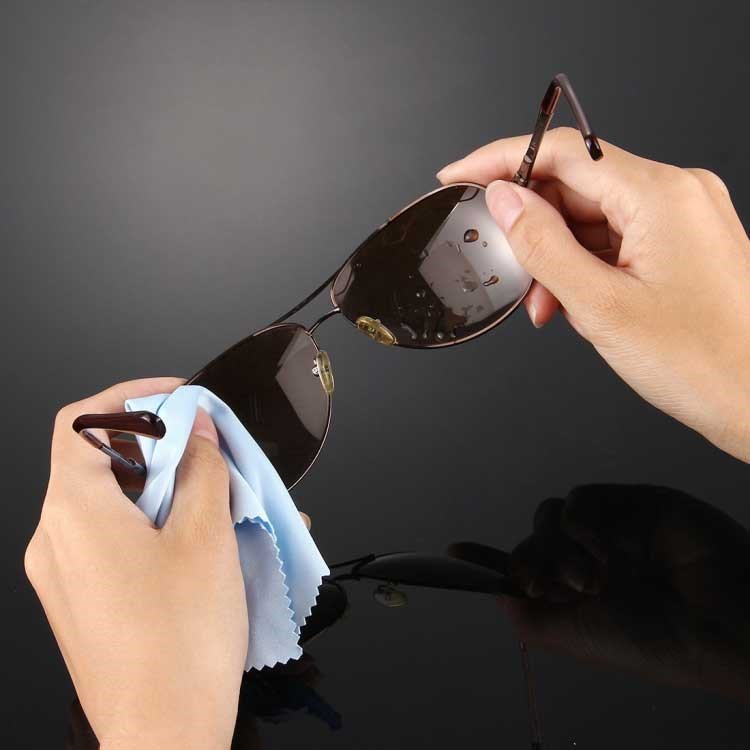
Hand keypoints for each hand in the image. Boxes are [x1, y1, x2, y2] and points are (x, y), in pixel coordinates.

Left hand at [26, 378, 246, 749]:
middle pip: (96, 461)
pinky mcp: (78, 600)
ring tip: (211, 502)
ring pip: (106, 502)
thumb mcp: (205, 536)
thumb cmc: (181, 641)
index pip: (82, 423)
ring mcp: (61, 574)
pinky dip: (146, 522)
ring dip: (157, 487)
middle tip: (206, 454)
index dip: (129, 398)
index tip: (174, 398)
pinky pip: (106, 539)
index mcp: (75, 512)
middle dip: (155, 447)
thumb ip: (200, 469)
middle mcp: (54, 539)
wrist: (163, 734)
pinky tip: (195, 542)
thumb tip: (199, 427)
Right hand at [438, 130, 749, 460]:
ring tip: (547, 304)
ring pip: (593, 217)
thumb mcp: (599, 306)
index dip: (501, 160)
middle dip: (532, 228)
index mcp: (661, 196)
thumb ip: (543, 245)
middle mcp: (677, 194)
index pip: (563, 153)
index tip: (459, 176)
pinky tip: (574, 301)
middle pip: (577, 186)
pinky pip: (617, 239)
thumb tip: (504, 201)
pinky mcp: (682, 242)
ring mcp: (682, 218)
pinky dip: (585, 266)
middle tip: (505, 268)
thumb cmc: (701, 362)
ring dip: (558, 256)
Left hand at [497, 484, 749, 701]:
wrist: (718, 621)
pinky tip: (601, 550)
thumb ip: (529, 617)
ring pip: (549, 515)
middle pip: (531, 539)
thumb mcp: (575, 638)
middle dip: (528, 560)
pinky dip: (578, 523)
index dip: (488, 559)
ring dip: (553, 545)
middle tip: (545, 584)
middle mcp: (589, 561)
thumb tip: (496, 593)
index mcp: (577, 595)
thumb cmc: (649, 639)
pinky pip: (580, 499)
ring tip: (587, 577)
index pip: (523, 567)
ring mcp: (610, 532)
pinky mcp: (630, 505)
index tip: (453, 552)